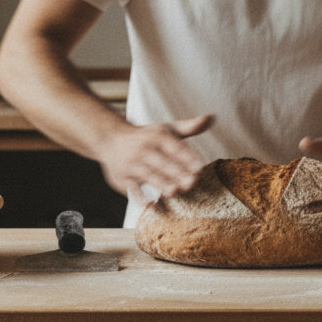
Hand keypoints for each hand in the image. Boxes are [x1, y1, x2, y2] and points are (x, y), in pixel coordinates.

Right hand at [96, 114, 213, 198]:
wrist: (109, 139)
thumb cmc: (146, 136)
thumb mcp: (166, 129)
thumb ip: (189, 127)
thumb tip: (211, 117)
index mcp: (157, 137)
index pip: (175, 147)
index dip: (188, 157)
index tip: (201, 167)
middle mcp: (144, 150)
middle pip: (163, 163)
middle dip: (178, 173)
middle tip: (192, 183)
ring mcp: (131, 165)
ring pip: (148, 175)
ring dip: (161, 184)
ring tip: (175, 192)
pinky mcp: (121, 178)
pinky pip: (130, 188)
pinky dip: (139, 196)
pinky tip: (150, 204)